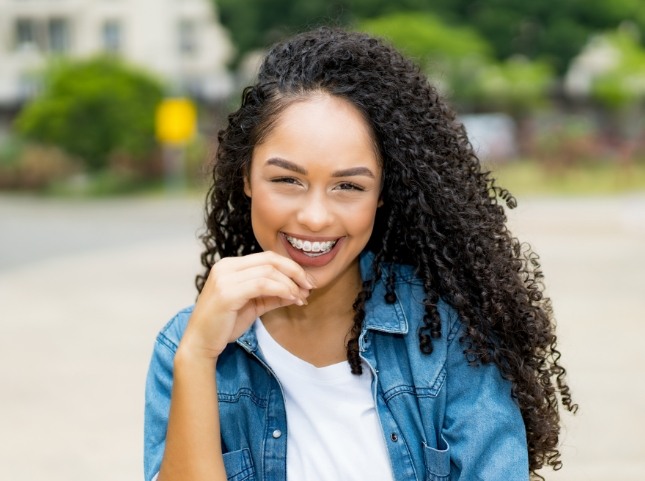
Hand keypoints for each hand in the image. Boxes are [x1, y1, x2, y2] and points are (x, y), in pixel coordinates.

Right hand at [178, 251, 313, 360]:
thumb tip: (298, 291)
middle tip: (310, 286)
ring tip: (301, 297)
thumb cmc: (224, 325)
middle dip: (294, 271)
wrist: (200, 343)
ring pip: (268, 271)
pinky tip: (292, 298)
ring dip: (290, 283)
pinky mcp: (227, 292)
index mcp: (230, 266)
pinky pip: (262, 284)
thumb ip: (273, 296)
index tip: (306, 281)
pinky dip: (281, 289)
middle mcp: (226, 266)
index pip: (267, 257)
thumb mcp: (253, 306)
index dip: (290, 266)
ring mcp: (225, 278)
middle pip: (270, 259)